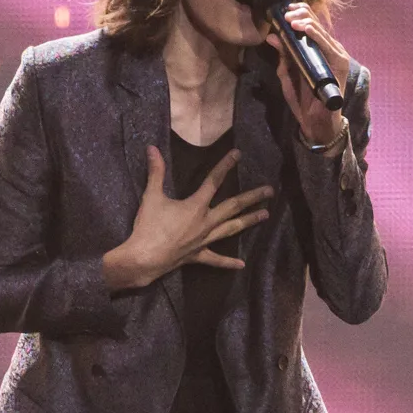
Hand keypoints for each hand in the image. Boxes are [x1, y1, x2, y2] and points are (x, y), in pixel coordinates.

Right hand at [102, 146, 272, 290]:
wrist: (143, 259)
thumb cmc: (148, 227)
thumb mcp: (151, 197)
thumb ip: (155, 172)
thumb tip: (152, 148)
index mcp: (196, 206)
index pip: (213, 182)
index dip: (225, 166)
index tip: (238, 154)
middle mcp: (206, 223)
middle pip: (233, 207)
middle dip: (252, 198)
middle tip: (269, 191)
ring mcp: (204, 241)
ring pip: (231, 229)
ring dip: (249, 221)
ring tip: (265, 215)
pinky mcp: (197, 255)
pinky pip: (216, 259)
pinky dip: (228, 262)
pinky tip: (241, 264)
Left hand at [259, 5, 356, 148]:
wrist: (314, 120)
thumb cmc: (302, 97)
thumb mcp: (287, 73)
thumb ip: (282, 55)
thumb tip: (271, 36)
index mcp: (316, 48)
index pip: (309, 23)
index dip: (297, 13)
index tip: (283, 12)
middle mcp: (328, 48)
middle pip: (315, 23)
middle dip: (299, 15)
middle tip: (285, 15)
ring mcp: (335, 55)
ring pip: (321, 31)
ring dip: (305, 22)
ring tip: (292, 21)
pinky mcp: (339, 64)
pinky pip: (327, 46)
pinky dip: (317, 36)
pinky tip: (306, 29)